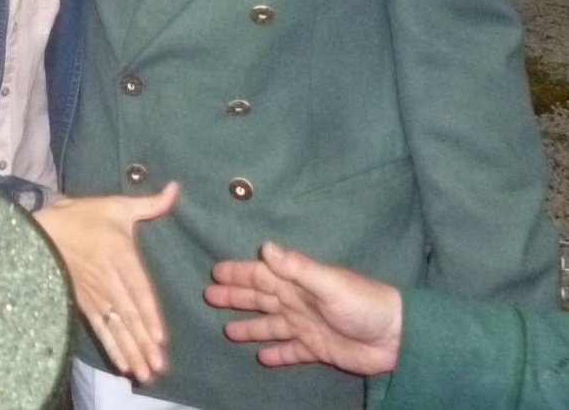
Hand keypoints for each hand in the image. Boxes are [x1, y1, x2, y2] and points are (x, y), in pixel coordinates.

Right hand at [36, 181, 178, 382]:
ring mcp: (95, 293)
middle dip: (143, 342)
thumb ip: (150, 203)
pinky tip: (122, 363)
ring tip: (145, 372)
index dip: (148, 314)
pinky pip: (99, 328)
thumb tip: (175, 189)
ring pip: (116, 326)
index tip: (159, 337)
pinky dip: (111, 347)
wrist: (44, 230)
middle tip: (157, 366)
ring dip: (130, 350)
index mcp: (120, 254)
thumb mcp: (117, 205)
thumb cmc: (84, 216)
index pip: (138, 289)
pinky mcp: (83, 302)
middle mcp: (109, 278)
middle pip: (129, 315)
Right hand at [204, 242, 401, 375]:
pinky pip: (291, 351)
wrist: (395, 336)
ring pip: (270, 325)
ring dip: (249, 326)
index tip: (215, 272)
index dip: (238, 273)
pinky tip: (262, 358)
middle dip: (235, 296)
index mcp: (298, 282)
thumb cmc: (361, 302)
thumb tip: (265, 248)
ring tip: (227, 330)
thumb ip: (296, 267)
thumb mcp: (328, 281)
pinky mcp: (317, 348)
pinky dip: (277, 354)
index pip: (261, 274)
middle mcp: (297, 301)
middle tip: (210, 296)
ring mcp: (306, 325)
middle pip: (260, 298)